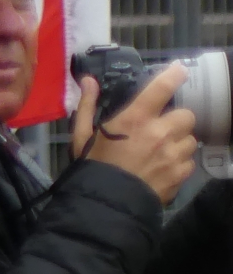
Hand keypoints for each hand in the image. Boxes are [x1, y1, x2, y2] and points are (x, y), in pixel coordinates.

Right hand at [75, 62, 197, 203]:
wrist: (107, 203)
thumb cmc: (92, 165)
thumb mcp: (81, 134)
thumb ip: (87, 105)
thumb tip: (88, 81)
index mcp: (135, 118)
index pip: (162, 88)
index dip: (174, 75)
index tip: (180, 69)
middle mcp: (160, 132)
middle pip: (187, 115)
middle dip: (176, 120)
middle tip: (162, 127)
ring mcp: (173, 154)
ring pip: (190, 139)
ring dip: (180, 141)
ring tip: (164, 150)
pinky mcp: (181, 174)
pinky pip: (190, 161)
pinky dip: (180, 162)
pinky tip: (165, 167)